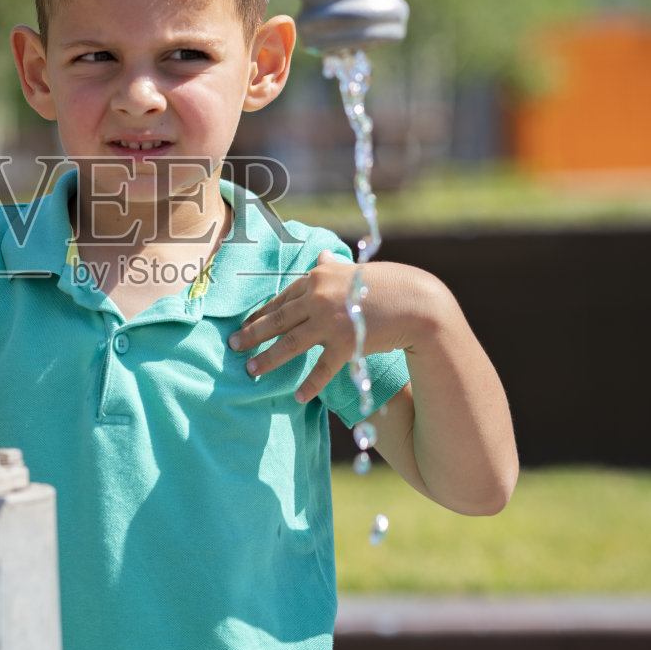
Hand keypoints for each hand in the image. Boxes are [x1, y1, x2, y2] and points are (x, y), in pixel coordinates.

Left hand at [229, 251, 443, 403]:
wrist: (418, 302)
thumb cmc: (387, 285)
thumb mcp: (355, 271)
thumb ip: (332, 266)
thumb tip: (320, 253)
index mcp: (318, 278)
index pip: (281, 299)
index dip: (260, 314)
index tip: (244, 324)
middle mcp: (318, 298)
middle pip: (277, 320)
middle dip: (251, 334)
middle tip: (232, 346)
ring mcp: (330, 322)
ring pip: (290, 344)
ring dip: (267, 359)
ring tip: (251, 371)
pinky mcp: (345, 344)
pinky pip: (321, 369)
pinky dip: (309, 385)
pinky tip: (297, 396)